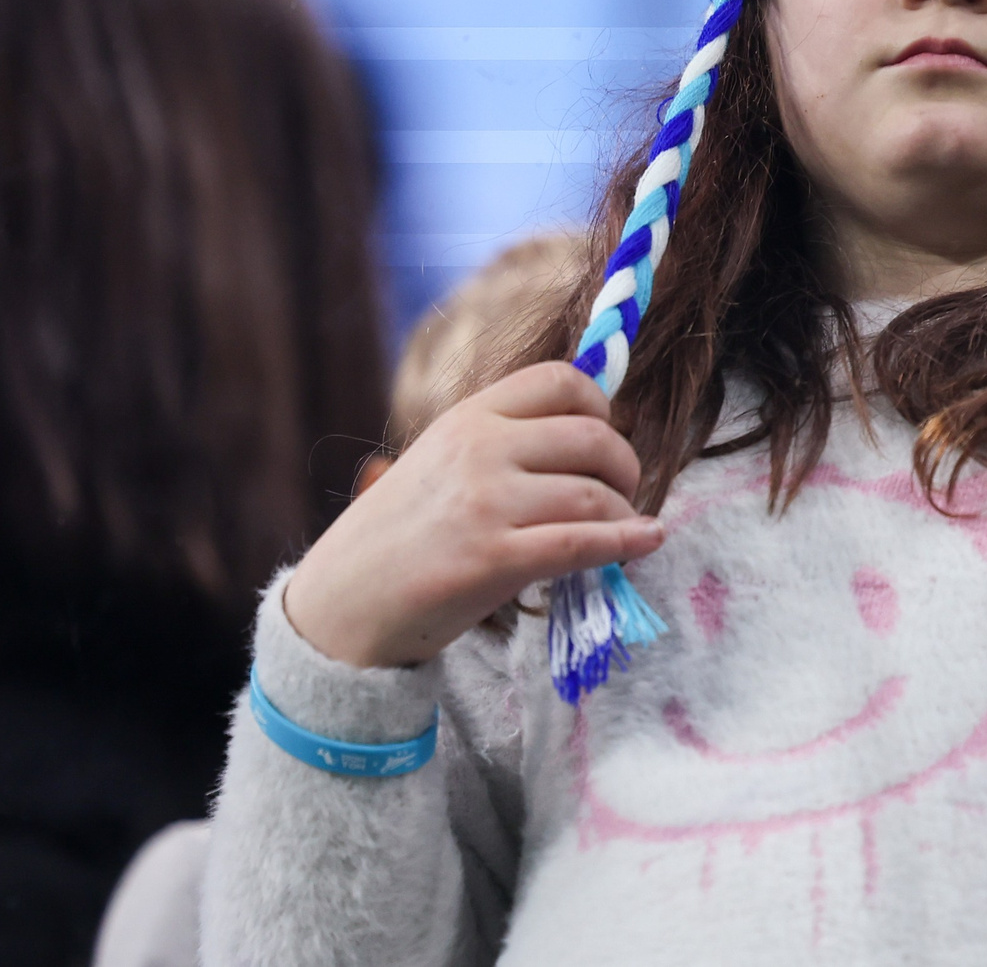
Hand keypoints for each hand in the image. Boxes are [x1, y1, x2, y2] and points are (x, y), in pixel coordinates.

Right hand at [283, 362, 666, 669]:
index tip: (606, 435)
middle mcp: (479, 450)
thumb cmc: (393, 538)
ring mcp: (486, 503)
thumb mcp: (437, 462)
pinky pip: (583, 543)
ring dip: (625, 512)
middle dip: (624, 465)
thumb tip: (584, 437)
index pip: (559, 381)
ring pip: (594, 494)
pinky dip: (628, 542)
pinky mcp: (494, 559)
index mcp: (466, 418)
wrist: (339, 606)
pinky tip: (647, 542)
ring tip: (624, 527)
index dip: (600, 407)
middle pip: (591, 438)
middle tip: (624, 492)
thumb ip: (497, 444)